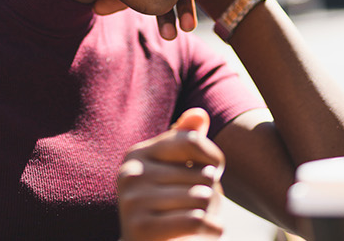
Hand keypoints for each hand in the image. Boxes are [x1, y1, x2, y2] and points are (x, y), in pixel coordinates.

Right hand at [117, 108, 225, 240]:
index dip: (214, 159)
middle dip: (212, 193)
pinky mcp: (141, 229)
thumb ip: (186, 141)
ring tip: (198, 219)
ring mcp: (132, 202)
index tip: (212, 174)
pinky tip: (204, 233)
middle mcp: (130, 174)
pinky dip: (211, 229)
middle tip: (198, 207)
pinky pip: (196, 220)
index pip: (192, 141)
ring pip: (202, 197)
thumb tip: (199, 114)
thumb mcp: (176, 171)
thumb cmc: (168, 207)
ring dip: (212, 212)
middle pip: (202, 174)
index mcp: (136, 154)